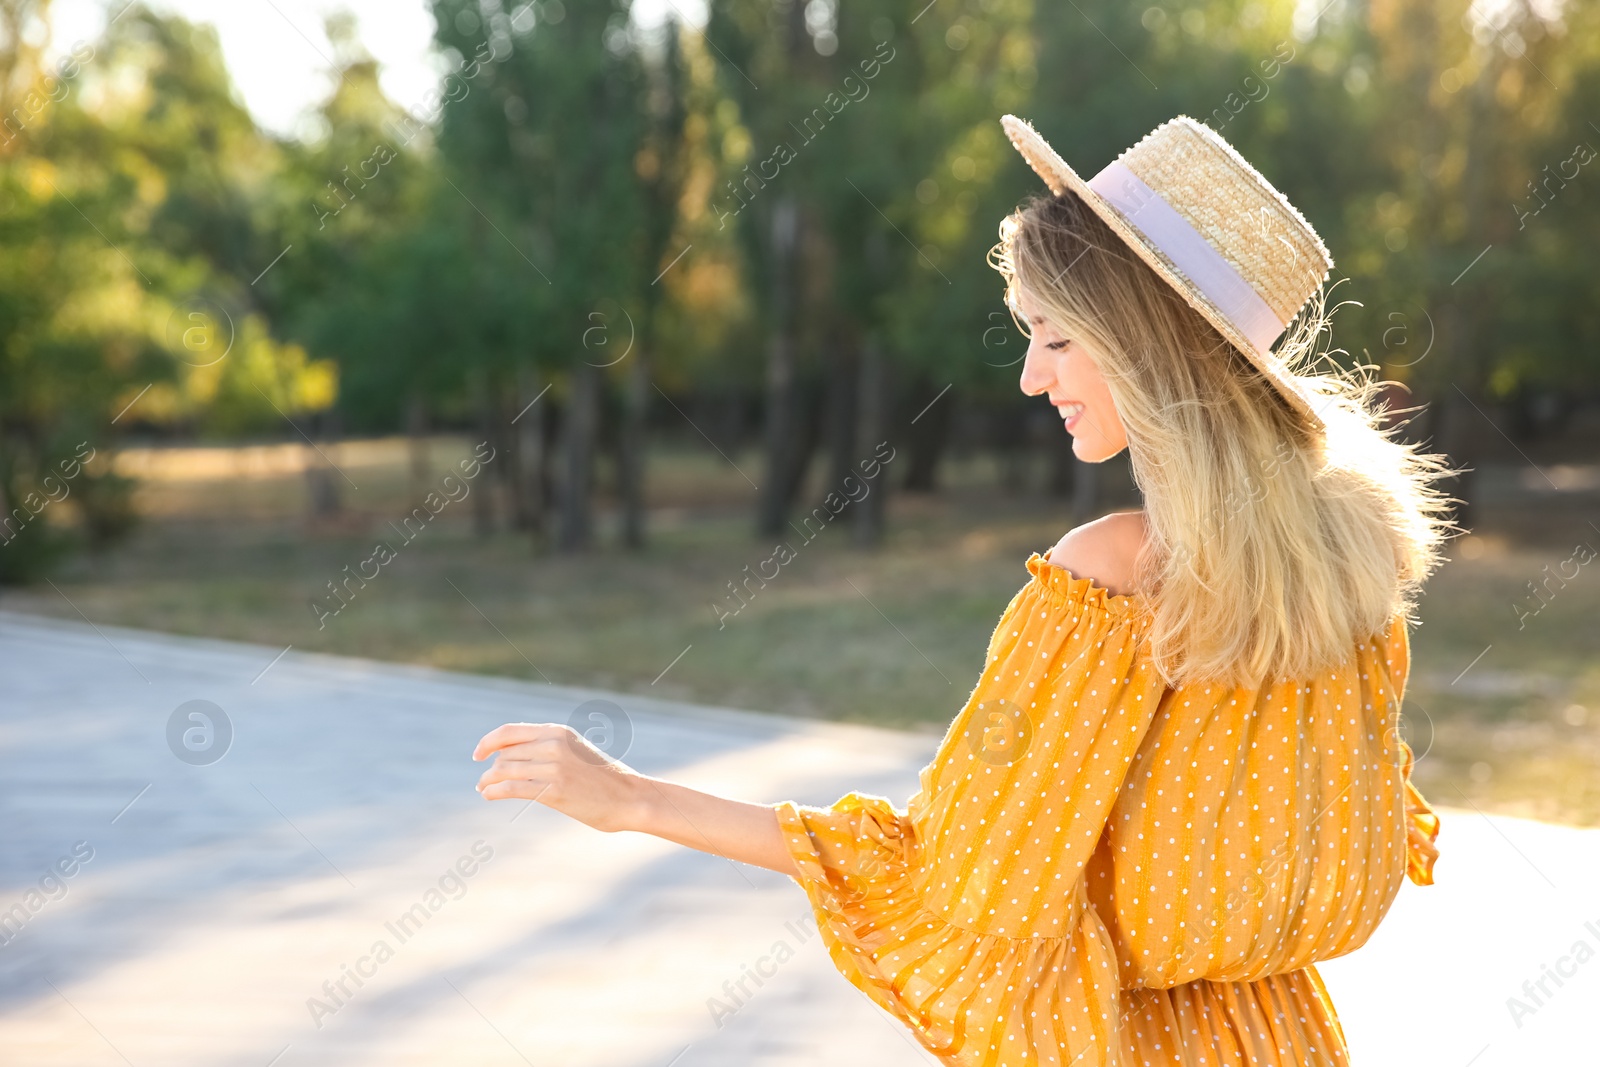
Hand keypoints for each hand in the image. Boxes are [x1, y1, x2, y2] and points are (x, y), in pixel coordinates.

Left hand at [472, 722, 644, 832]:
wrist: (629, 797)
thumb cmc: (602, 778)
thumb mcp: (575, 751)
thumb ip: (548, 748)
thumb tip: (511, 756)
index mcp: (558, 732)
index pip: (509, 731)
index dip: (488, 742)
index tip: (478, 754)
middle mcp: (553, 745)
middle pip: (505, 754)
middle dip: (490, 768)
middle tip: (483, 781)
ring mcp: (554, 767)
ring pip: (505, 771)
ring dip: (488, 781)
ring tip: (483, 788)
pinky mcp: (554, 790)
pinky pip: (512, 788)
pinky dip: (494, 792)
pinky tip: (489, 795)